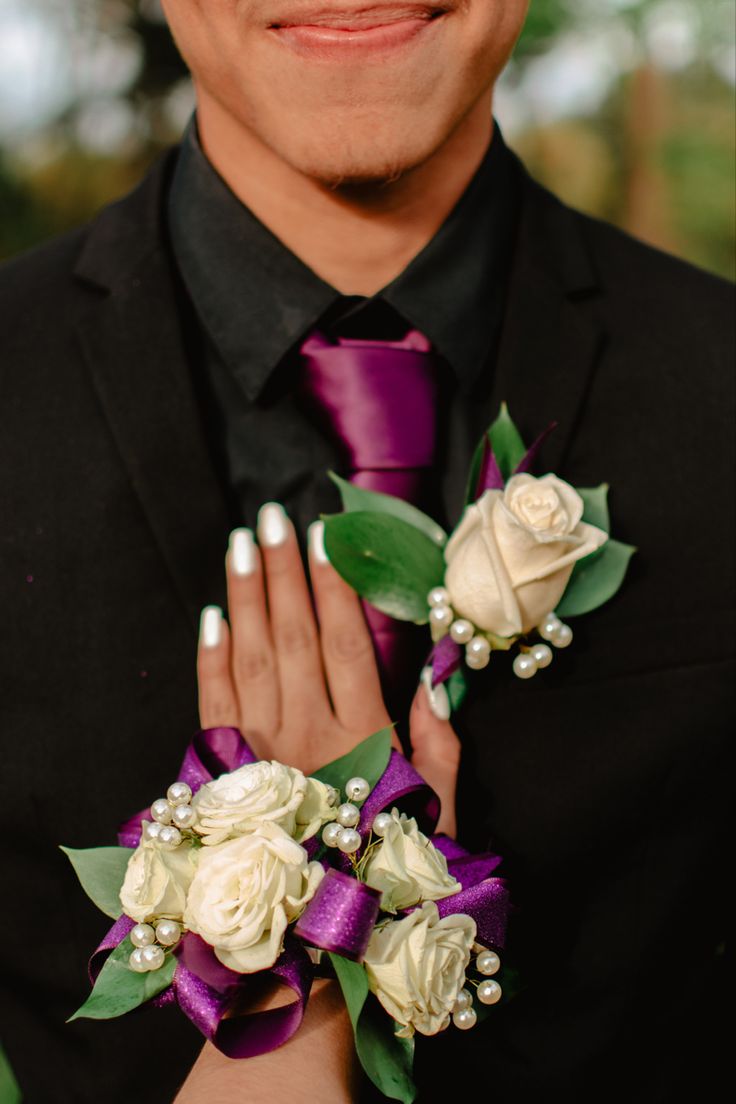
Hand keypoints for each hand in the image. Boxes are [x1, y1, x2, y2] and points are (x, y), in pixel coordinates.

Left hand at [176, 504, 461, 1100]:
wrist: (308, 952)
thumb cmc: (384, 881)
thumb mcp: (436, 817)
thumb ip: (441, 748)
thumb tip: (439, 680)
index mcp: (363, 740)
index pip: (348, 643)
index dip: (338, 586)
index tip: (328, 537)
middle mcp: (307, 735)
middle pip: (295, 635)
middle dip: (284, 571)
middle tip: (273, 514)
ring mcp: (260, 752)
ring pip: (253, 656)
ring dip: (246, 595)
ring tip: (242, 541)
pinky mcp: (224, 774)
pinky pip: (213, 704)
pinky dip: (210, 658)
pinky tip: (210, 615)